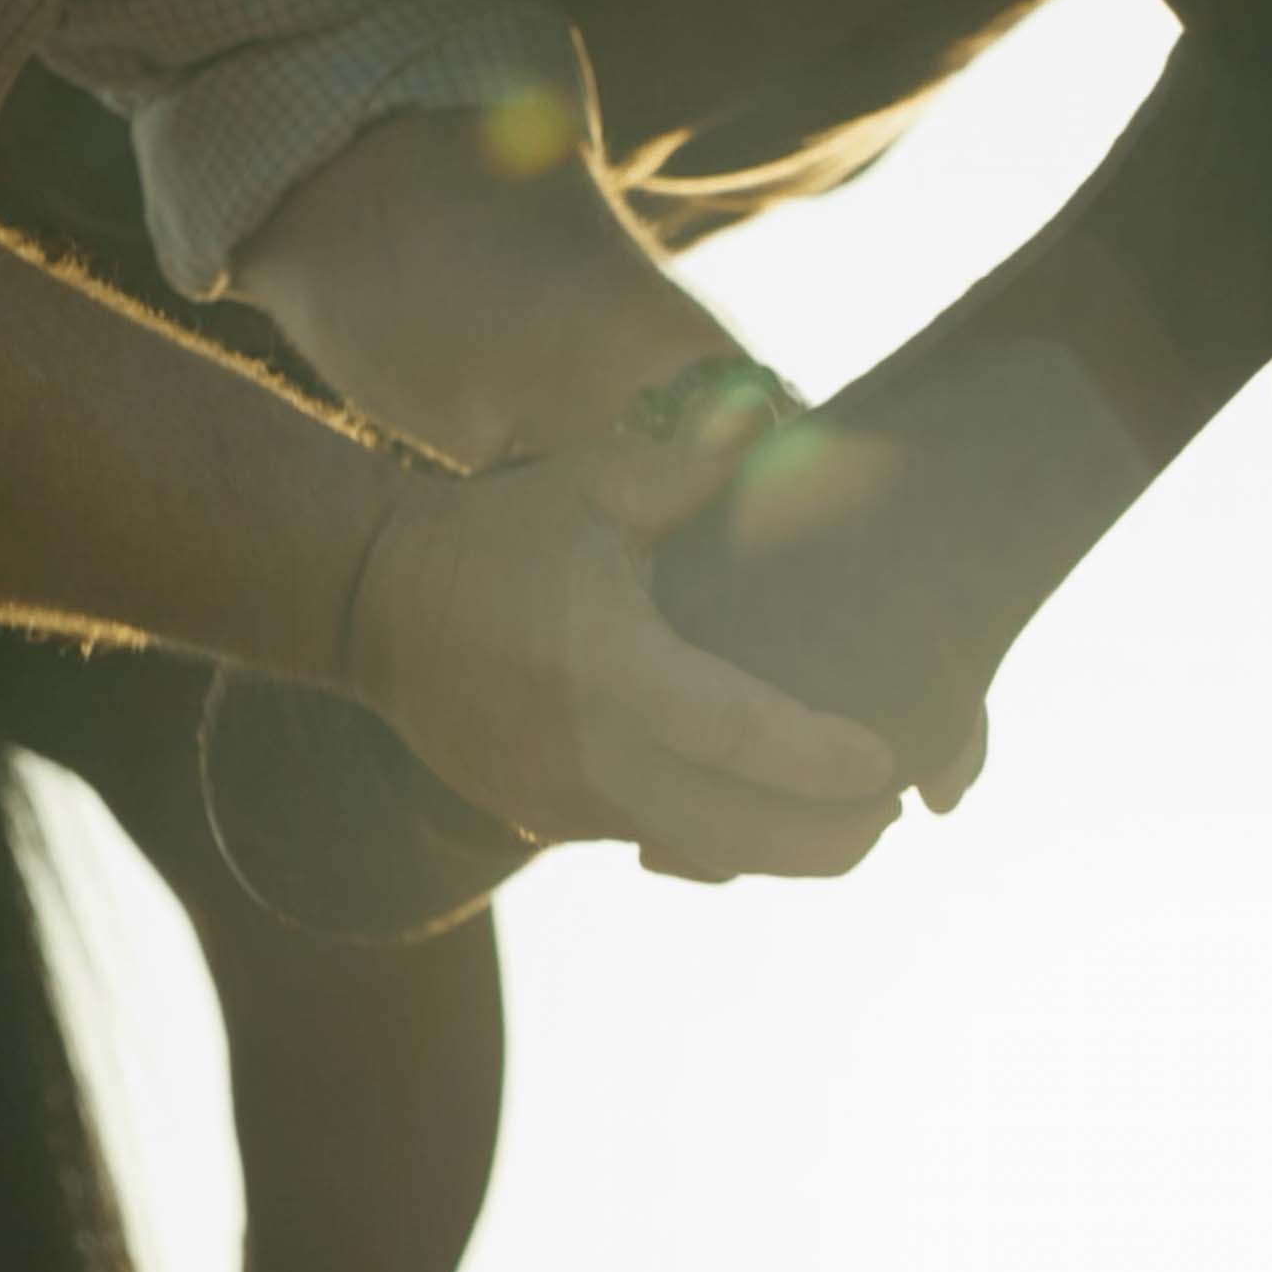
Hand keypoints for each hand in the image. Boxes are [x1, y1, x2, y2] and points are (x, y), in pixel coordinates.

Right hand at [343, 414, 902, 880]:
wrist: (376, 609)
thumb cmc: (497, 536)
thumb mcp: (591, 485)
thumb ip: (692, 464)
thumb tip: (773, 414)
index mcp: (616, 672)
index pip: (745, 738)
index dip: (826, 760)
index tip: (893, 760)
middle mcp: (597, 758)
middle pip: (745, 835)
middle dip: (834, 837)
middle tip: (895, 807)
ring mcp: (571, 804)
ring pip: (707, 856)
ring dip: (786, 852)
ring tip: (850, 820)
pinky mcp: (551, 824)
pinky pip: (661, 847)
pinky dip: (724, 842)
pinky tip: (765, 814)